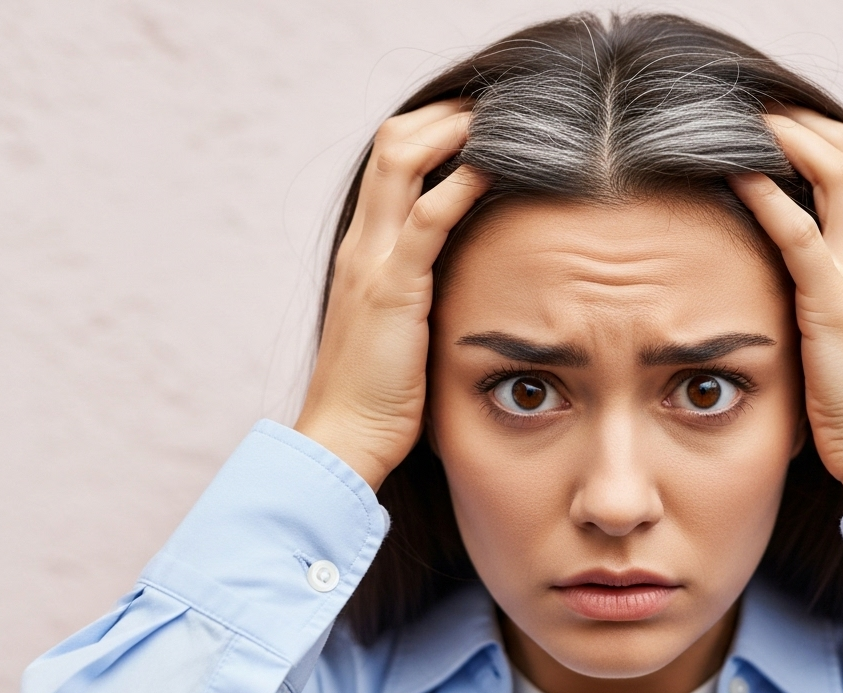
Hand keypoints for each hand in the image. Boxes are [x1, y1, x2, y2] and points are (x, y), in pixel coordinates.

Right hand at [294, 101, 487, 487]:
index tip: (477, 123)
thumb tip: (463, 275)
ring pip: (402, 163)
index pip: (388, 163)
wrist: (344, 439)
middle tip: (494, 105)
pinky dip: (461, 185)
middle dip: (444, 115)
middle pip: (391, 145)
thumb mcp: (400, 327)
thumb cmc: (380, 394)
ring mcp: (373, 263)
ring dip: (453, 132)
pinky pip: (427, 219)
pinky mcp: (393, 290)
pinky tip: (493, 168)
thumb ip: (419, 291)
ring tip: (498, 118)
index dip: (430, 132)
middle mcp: (363, 245)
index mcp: (363, 251)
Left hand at [729, 108, 842, 494]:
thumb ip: (811, 296)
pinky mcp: (835, 305)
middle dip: (794, 121)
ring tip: (738, 121)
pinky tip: (736, 176)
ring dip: (784, 139)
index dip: (807, 136)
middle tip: (744, 109)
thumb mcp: (831, 332)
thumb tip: (767, 280)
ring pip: (835, 174)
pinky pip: (802, 235)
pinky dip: (769, 198)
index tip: (759, 125)